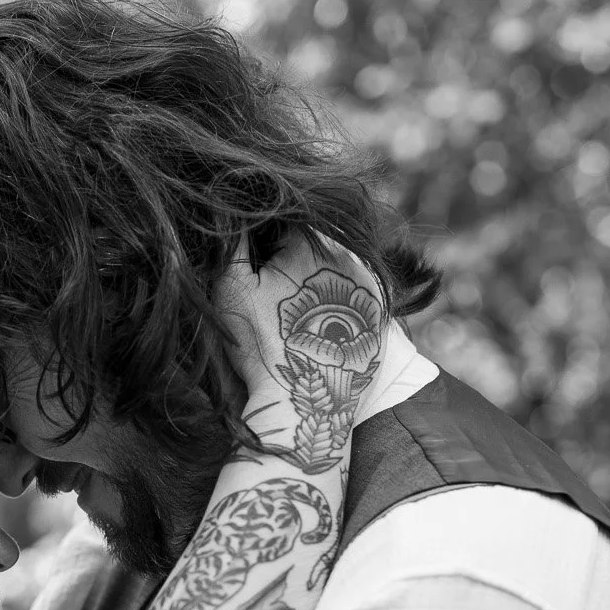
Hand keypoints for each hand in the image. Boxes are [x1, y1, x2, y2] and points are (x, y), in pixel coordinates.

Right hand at [214, 233, 388, 474]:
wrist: (301, 401)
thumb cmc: (260, 343)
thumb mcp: (233, 286)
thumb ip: (233, 241)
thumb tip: (230, 208)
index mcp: (311, 243)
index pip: (285, 221)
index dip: (265, 240)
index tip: (256, 267)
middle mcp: (347, 256)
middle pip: (313, 242)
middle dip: (291, 257)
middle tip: (274, 294)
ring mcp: (367, 285)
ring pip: (334, 266)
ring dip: (315, 277)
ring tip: (295, 312)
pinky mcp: (379, 311)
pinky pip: (353, 291)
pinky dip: (335, 298)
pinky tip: (316, 321)